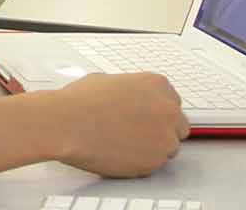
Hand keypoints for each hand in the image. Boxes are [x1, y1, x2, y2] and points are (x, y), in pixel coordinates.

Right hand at [47, 73, 187, 176]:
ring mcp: (163, 137)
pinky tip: (120, 154)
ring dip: (153, 148)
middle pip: (178, 126)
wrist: (67, 123)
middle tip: (139, 134)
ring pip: (169, 148)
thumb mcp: (108, 80)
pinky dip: (141, 163)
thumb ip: (128, 90)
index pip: (172, 102)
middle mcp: (166, 109)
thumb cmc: (79, 102)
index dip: (157, 112)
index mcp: (157, 84)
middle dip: (161, 130)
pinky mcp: (154, 161)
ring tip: (126, 145)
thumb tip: (126, 97)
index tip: (147, 118)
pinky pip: (154, 165)